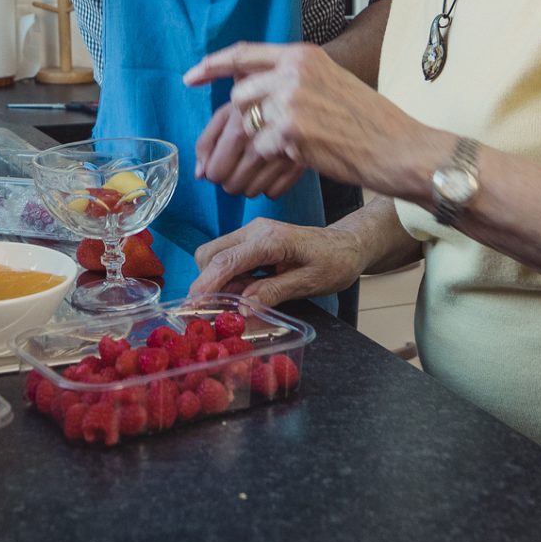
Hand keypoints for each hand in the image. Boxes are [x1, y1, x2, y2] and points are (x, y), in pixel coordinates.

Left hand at [185, 42, 425, 198]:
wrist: (398, 147)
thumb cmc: (371, 123)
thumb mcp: (332, 83)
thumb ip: (296, 81)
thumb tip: (254, 93)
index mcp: (303, 56)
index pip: (245, 53)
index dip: (213, 65)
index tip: (191, 77)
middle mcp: (294, 72)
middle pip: (239, 95)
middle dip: (237, 124)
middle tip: (242, 147)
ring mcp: (291, 100)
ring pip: (247, 125)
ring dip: (249, 148)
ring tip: (263, 163)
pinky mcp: (292, 131)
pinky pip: (262, 149)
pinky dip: (270, 163)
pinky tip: (291, 166)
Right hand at [191, 218, 372, 308]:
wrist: (348, 245)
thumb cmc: (334, 263)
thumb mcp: (309, 283)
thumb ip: (274, 293)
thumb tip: (243, 308)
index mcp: (269, 240)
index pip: (226, 261)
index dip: (205, 285)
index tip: (192, 306)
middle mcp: (255, 231)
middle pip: (211, 255)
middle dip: (207, 282)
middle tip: (216, 310)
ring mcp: (252, 233)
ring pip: (215, 256)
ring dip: (217, 281)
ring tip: (236, 303)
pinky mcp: (252, 240)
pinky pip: (228, 258)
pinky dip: (228, 277)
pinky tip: (245, 292)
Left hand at [192, 101, 305, 199]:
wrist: (314, 89)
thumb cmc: (266, 93)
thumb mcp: (232, 104)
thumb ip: (209, 136)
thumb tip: (199, 174)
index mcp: (239, 112)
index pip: (215, 168)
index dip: (213, 170)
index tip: (220, 161)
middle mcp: (261, 133)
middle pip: (231, 183)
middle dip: (228, 178)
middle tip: (237, 161)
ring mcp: (284, 149)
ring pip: (251, 191)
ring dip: (248, 183)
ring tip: (256, 162)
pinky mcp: (303, 161)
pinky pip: (274, 192)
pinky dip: (270, 186)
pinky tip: (273, 166)